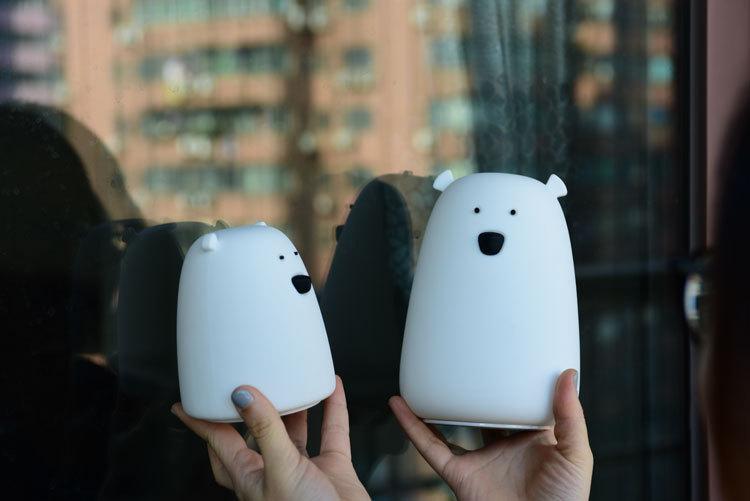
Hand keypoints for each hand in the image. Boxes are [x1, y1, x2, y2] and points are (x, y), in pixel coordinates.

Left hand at [173, 376, 369, 500]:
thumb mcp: (280, 470)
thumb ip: (265, 431)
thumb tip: (243, 395)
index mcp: (250, 477)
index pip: (218, 442)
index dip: (200, 422)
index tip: (184, 404)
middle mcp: (273, 471)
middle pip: (253, 435)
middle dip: (248, 411)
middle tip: (243, 385)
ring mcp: (303, 470)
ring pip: (293, 431)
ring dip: (293, 406)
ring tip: (289, 379)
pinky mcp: (332, 469)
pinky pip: (333, 431)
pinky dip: (334, 408)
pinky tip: (333, 388)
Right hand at [389, 369, 592, 500]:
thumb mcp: (576, 456)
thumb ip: (571, 417)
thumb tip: (567, 375)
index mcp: (532, 440)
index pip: (518, 404)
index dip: (510, 383)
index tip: (505, 356)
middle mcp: (503, 448)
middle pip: (482, 411)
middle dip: (473, 390)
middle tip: (464, 359)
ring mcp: (479, 460)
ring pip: (450, 426)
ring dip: (435, 404)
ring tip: (425, 376)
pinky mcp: (459, 474)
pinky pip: (430, 448)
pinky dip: (412, 427)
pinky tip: (401, 405)